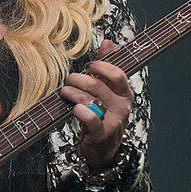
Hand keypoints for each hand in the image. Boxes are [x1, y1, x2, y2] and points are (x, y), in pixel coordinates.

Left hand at [58, 39, 134, 170]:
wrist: (103, 149)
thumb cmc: (103, 115)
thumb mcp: (107, 92)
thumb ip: (107, 68)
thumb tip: (107, 42)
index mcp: (125, 94)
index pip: (117, 74)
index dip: (100, 67)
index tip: (88, 67)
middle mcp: (123, 106)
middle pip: (97, 85)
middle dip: (77, 79)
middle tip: (69, 80)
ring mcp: (114, 121)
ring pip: (89, 99)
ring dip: (71, 92)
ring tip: (65, 92)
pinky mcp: (102, 134)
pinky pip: (90, 118)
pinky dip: (79, 111)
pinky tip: (74, 108)